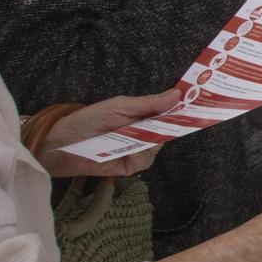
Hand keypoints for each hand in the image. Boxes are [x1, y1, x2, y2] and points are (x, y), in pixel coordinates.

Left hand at [36, 90, 179, 176]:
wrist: (60, 143)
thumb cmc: (88, 119)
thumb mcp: (119, 105)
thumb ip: (149, 103)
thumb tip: (177, 94)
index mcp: (143, 116)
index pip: (169, 113)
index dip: (184, 110)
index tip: (200, 103)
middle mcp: (143, 134)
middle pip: (168, 131)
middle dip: (173, 125)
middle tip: (176, 117)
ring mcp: (136, 151)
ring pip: (156, 147)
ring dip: (147, 141)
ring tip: (130, 135)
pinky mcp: (127, 167)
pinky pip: (142, 161)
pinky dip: (136, 155)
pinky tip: (123, 149)